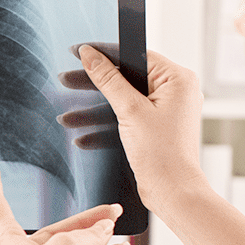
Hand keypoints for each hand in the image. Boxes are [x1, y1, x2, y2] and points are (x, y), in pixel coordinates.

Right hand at [55, 45, 204, 211]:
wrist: (172, 193)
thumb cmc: (161, 154)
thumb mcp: (129, 111)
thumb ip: (108, 79)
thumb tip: (90, 55)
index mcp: (178, 79)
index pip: (136, 55)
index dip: (105, 53)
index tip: (79, 51)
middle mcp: (176, 91)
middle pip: (127, 78)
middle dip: (94, 85)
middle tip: (66, 80)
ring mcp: (168, 110)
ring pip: (124, 100)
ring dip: (95, 110)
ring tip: (67, 117)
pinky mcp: (158, 127)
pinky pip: (129, 117)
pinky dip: (108, 125)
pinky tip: (83, 137)